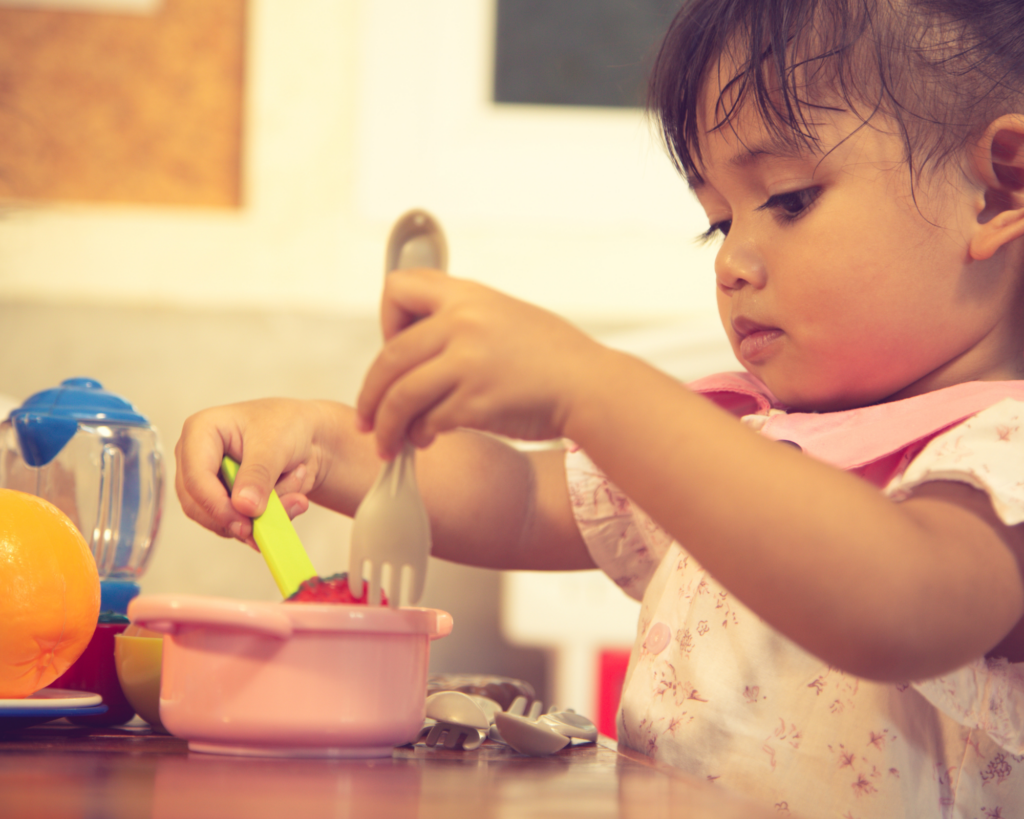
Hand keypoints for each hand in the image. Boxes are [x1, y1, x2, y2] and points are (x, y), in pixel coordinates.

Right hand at [175, 399, 333, 546]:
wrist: (307, 437)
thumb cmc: (287, 424)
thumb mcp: (275, 443)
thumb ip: (258, 475)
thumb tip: (243, 506)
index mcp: (200, 432)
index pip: (195, 478)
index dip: (217, 505)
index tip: (245, 523)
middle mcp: (197, 459)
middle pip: (199, 506)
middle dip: (242, 515)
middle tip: (277, 517)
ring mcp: (210, 483)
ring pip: (221, 520)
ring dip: (263, 515)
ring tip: (295, 488)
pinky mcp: (226, 502)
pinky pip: (239, 524)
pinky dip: (269, 518)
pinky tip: (292, 495)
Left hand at [356, 270, 607, 457]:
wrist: (591, 386)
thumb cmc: (553, 357)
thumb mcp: (506, 315)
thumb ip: (462, 320)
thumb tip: (418, 343)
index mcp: (468, 295)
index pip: (399, 288)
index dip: (388, 320)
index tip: (396, 347)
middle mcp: (463, 323)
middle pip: (389, 356)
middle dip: (371, 394)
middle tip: (368, 418)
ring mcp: (469, 362)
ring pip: (400, 395)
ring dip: (387, 425)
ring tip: (387, 443)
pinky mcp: (477, 401)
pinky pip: (427, 421)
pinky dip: (419, 436)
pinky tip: (425, 441)